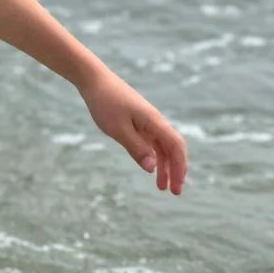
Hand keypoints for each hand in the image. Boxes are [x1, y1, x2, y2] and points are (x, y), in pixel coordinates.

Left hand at [78, 68, 187, 194]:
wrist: (94, 80)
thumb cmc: (105, 103)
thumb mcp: (118, 129)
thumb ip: (136, 148)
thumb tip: (152, 168)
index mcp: (153, 121)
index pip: (176, 146)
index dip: (179, 167)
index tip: (176, 186)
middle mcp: (154, 121)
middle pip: (172, 148)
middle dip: (175, 170)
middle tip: (174, 192)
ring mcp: (147, 121)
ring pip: (161, 146)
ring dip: (164, 166)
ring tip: (161, 186)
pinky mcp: (138, 120)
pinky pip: (151, 141)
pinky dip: (153, 155)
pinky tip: (150, 167)